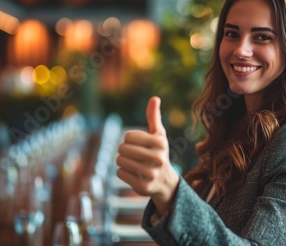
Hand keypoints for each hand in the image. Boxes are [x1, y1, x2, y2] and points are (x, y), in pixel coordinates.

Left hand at [116, 96, 179, 215]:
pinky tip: (134, 174)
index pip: (128, 136)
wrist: (165, 182)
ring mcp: (151, 174)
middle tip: (134, 156)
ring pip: (120, 161)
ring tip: (134, 164)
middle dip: (124, 151)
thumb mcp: (158, 135)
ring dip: (123, 162)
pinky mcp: (143, 186)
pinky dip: (123, 173)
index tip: (138, 145)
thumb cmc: (158, 153)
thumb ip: (154, 117)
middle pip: (122, 149)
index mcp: (160, 143)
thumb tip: (155, 98)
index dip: (129, 140)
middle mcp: (158, 158)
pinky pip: (120, 173)